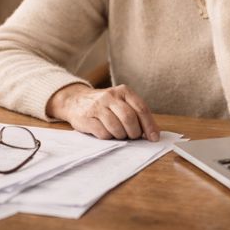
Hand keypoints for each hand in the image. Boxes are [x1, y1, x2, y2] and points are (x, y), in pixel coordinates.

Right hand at [46, 83, 160, 140]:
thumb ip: (135, 113)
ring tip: (119, 135)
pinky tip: (107, 134)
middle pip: (129, 118)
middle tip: (132, 137)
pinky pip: (103, 133)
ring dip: (121, 136)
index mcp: (123, 91)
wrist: (75, 100)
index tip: (154, 138)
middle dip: (134, 132)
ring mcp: (97, 106)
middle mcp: (110, 96)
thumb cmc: (105, 105)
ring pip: (116, 128)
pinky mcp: (86, 118)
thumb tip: (152, 134)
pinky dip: (109, 138)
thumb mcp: (121, 102)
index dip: (149, 125)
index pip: (141, 108)